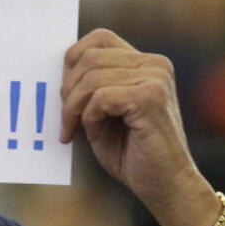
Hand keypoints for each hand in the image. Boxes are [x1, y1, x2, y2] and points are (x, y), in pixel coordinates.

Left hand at [60, 29, 213, 225]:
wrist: (166, 186)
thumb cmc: (133, 154)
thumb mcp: (105, 114)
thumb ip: (90, 88)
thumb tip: (58, 70)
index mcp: (146, 64)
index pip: (99, 39)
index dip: (73, 59)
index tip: (64, 92)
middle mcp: (155, 65)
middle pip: (90, 57)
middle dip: (68, 89)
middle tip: (65, 120)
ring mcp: (156, 79)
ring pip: (92, 77)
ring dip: (74, 107)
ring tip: (75, 131)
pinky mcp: (151, 98)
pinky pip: (101, 97)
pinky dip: (89, 118)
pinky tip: (93, 135)